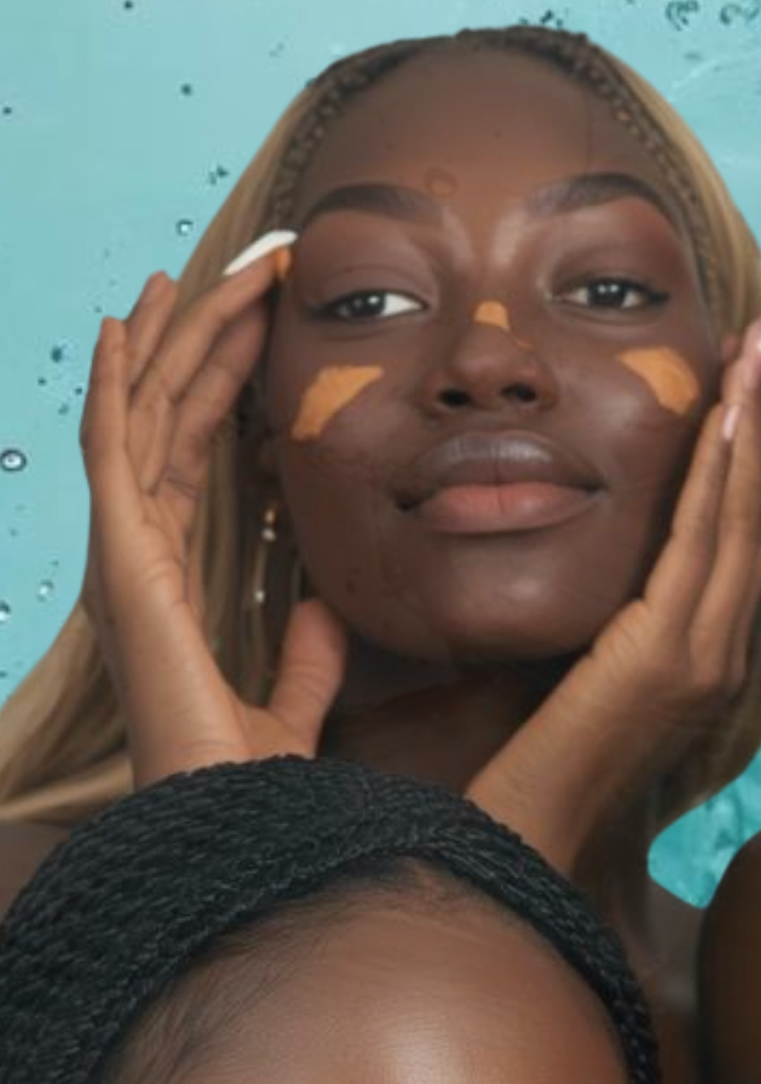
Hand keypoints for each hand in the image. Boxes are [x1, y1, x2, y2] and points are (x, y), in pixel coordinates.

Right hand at [80, 264, 346, 784]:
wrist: (233, 815)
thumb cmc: (247, 774)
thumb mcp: (293, 696)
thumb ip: (306, 652)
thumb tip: (326, 602)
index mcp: (169, 572)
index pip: (199, 448)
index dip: (228, 379)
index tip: (269, 320)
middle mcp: (136, 550)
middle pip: (172, 415)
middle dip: (208, 337)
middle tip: (254, 269)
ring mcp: (122, 549)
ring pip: (145, 413)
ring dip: (173, 338)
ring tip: (196, 270)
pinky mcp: (121, 556)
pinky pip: (112, 449)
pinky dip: (115, 384)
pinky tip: (125, 326)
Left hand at [470, 310, 760, 874]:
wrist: (519, 848)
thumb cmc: (532, 774)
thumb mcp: (581, 679)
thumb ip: (607, 627)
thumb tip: (598, 577)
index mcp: (704, 655)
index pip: (742, 534)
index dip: (754, 449)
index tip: (750, 374)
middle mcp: (721, 652)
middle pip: (760, 511)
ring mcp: (703, 656)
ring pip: (745, 516)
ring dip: (754, 422)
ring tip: (757, 344)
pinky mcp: (667, 656)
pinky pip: (703, 545)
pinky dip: (721, 473)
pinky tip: (724, 412)